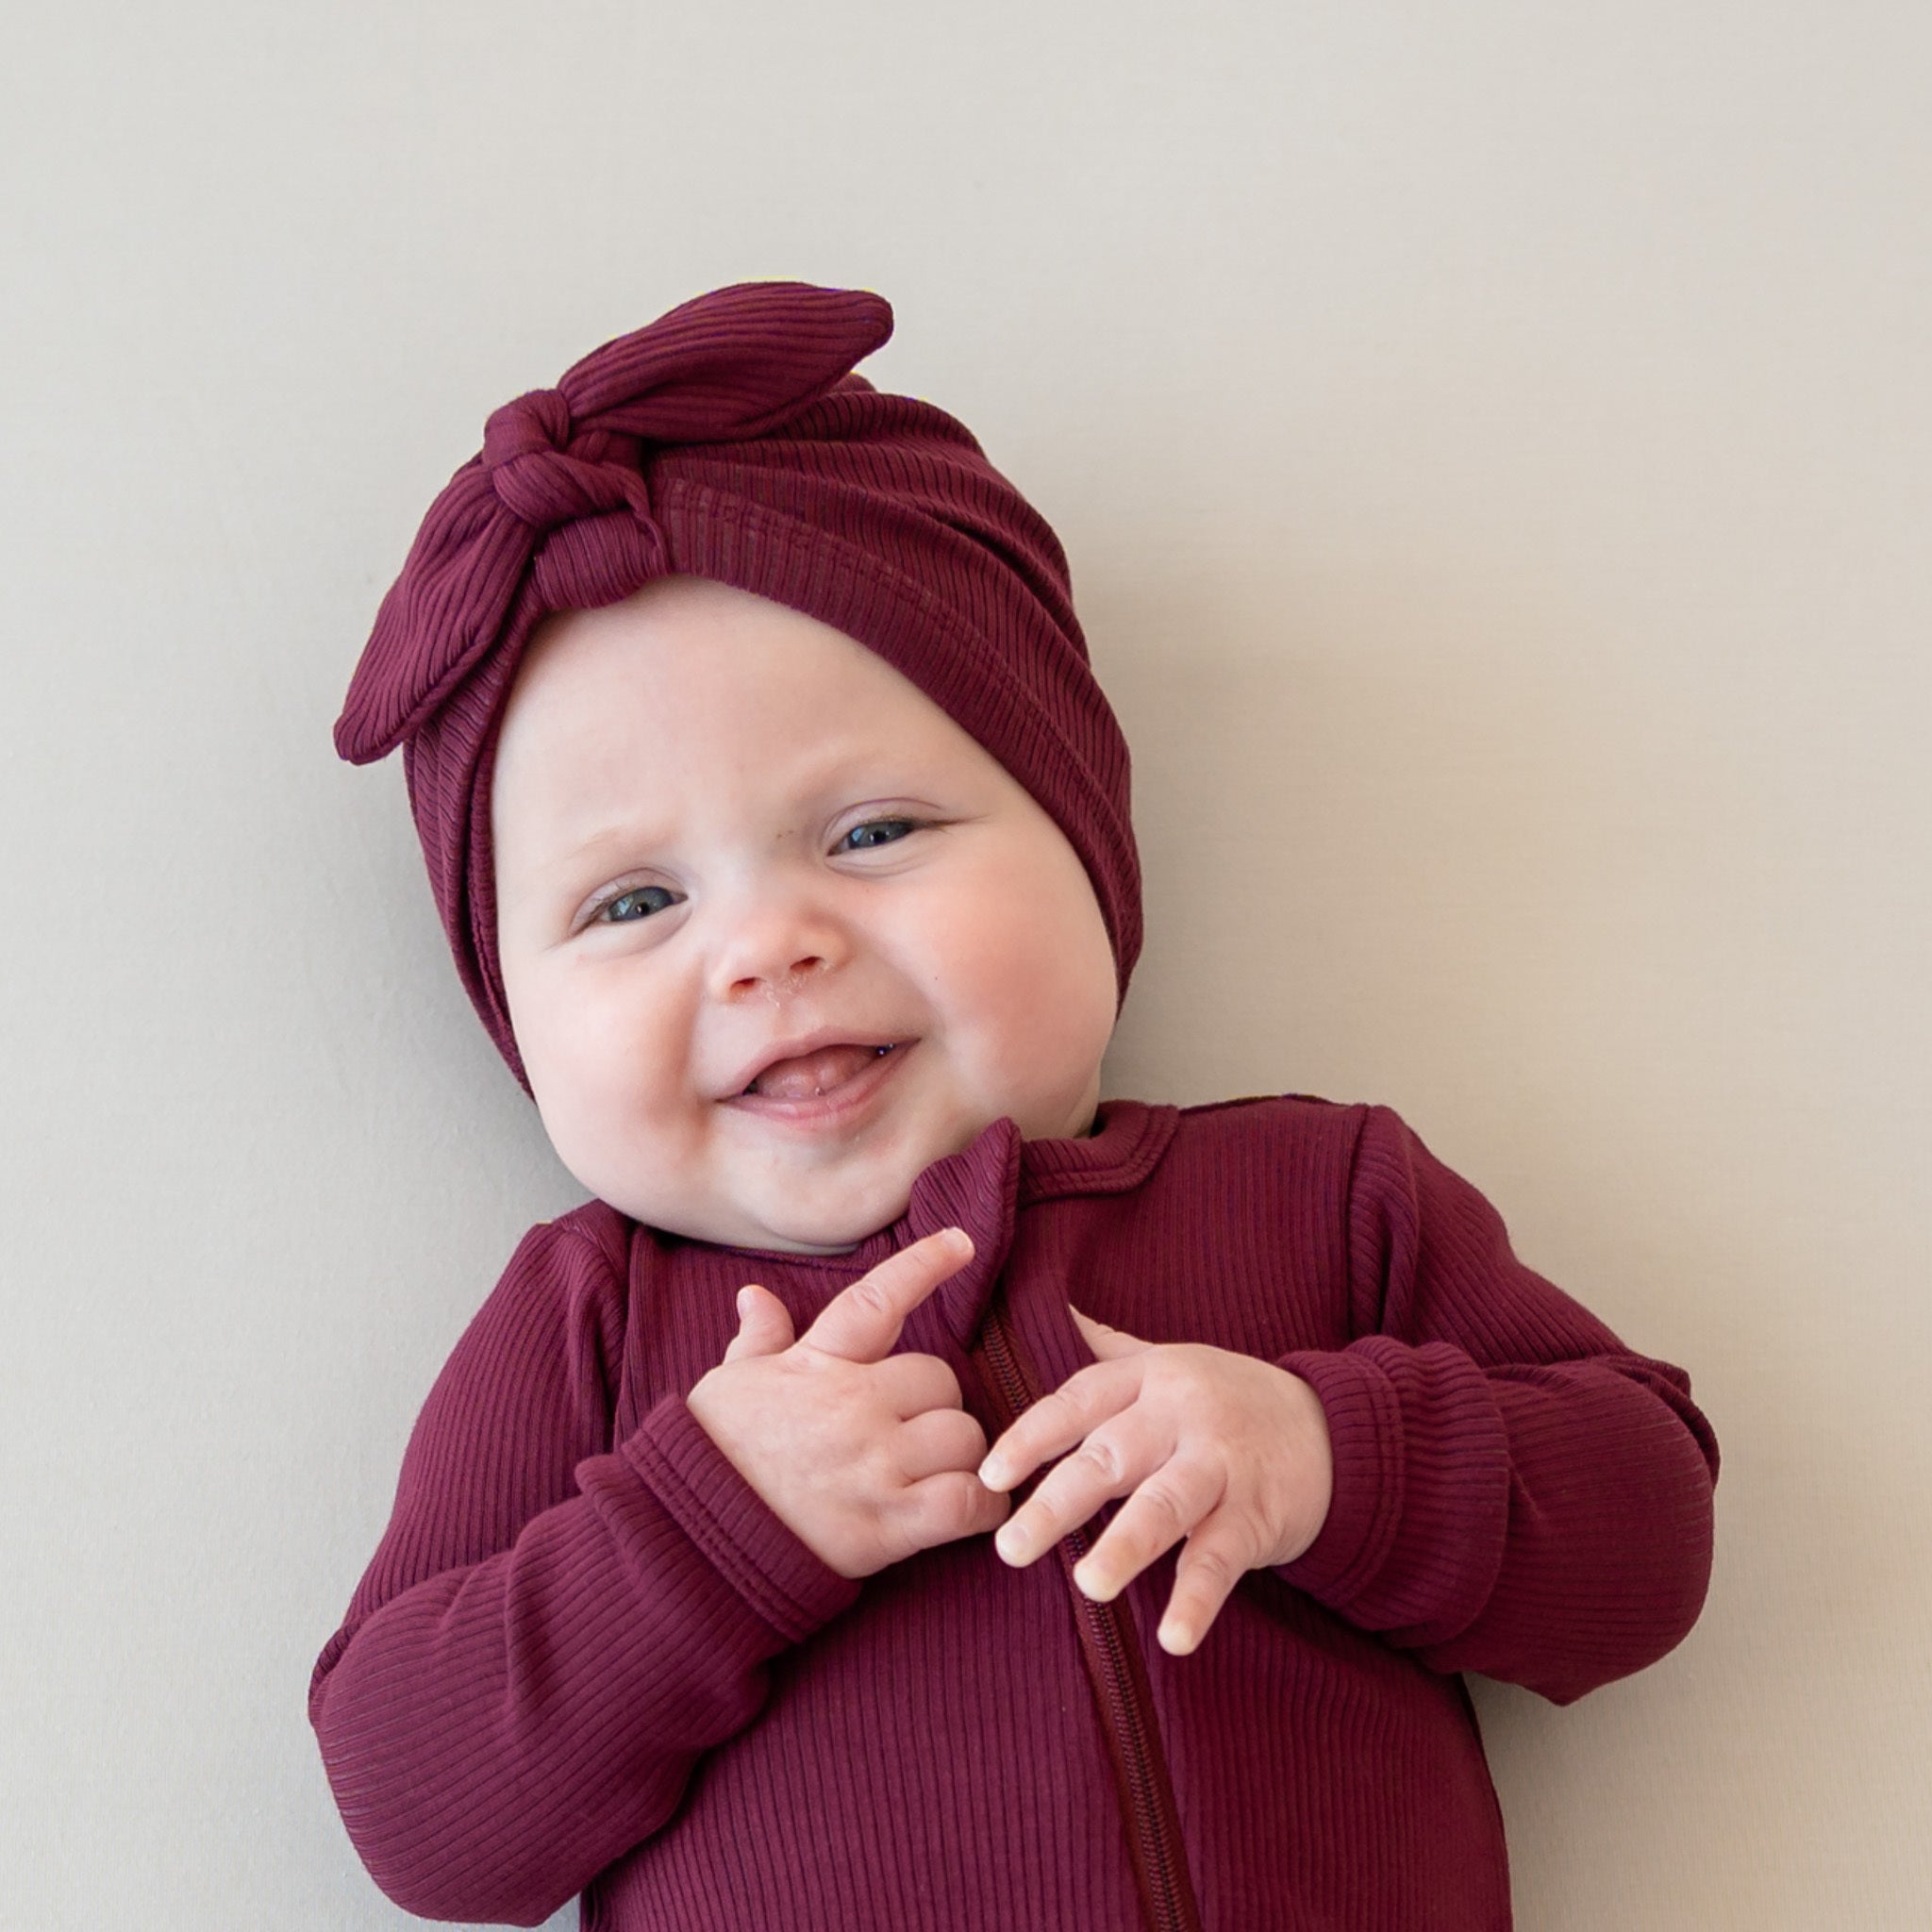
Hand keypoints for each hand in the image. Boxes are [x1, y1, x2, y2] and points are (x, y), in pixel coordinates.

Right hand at [686, 1228, 1009, 1578]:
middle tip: (911, 1429)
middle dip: (935, 1403)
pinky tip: (972, 1509)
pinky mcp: (888, 1524)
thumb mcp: (729, 1385)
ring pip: (964, 1437)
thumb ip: (758, 1341)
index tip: (961, 1243)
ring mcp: (874, 1465)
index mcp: (816, 1365)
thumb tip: (755, 1295)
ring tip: (934, 1473)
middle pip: (941, 1379)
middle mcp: (853, 1407)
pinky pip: (967, 1502)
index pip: (877, 1301)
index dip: (924, 1266)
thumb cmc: (713, 1456)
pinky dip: (981, 1506)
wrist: (692, 1538)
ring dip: (959, 1455)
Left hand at [978, 1310, 1333, 1654]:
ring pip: (1166, 1504)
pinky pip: (1222, 1558)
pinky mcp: (1259, 1514)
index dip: (1031, 1438)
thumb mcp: (1174, 1363)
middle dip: (1058, 1502)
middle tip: (1010, 1548)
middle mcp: (1182, 1414)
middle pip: (1111, 1454)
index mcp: (1152, 1377)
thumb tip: (1059, 1309)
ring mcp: (1223, 1464)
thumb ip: (1114, 1351)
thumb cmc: (1232, 1401)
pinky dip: (1198, 1599)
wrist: (1337, 1430)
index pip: (1078, 1402)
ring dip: (1126, 1546)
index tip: (988, 1476)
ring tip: (1089, 1586)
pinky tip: (1174, 1638)